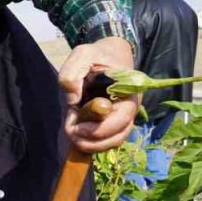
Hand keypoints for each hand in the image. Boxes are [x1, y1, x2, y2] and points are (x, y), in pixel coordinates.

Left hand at [58, 36, 139, 153]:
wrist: (107, 55)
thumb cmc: (97, 55)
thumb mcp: (82, 55)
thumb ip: (72, 73)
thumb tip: (72, 100)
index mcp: (128, 91)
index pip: (123, 117)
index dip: (101, 128)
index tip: (78, 127)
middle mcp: (129, 107)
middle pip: (120, 134)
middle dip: (94, 140)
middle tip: (72, 133)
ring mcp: (122, 116)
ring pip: (115, 141)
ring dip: (93, 145)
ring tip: (73, 137)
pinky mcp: (112, 122)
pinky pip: (108, 140)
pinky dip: (93, 143)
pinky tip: (78, 136)